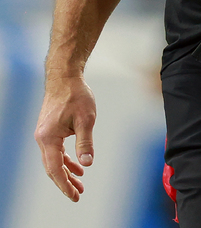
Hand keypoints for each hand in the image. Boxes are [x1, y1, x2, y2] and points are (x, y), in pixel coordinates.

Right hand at [34, 74, 95, 200]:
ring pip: (54, 159)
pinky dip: (66, 159)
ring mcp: (45, 134)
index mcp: (48, 138)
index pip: (55, 169)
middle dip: (65, 182)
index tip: (75, 196)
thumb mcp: (86, 119)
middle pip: (52, 167)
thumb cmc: (76, 95)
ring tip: (80, 183)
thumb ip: (85, 142)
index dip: (65, 185)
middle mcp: (42, 138)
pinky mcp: (50, 129)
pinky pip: (56, 150)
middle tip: (78, 194)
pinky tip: (77, 164)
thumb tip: (87, 164)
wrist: (65, 76)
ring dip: (66, 171)